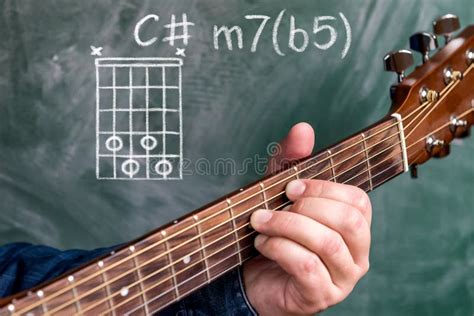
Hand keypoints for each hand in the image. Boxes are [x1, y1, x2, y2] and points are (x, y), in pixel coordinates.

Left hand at [243, 123, 371, 314]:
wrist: (254, 278)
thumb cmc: (276, 234)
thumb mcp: (280, 194)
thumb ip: (293, 163)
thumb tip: (303, 128)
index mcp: (355, 228)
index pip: (358, 200)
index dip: (323, 189)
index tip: (289, 187)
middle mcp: (357, 254)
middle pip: (348, 221)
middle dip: (305, 207)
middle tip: (273, 206)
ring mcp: (342, 279)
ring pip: (328, 244)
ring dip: (287, 226)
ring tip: (260, 223)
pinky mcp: (320, 296)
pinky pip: (307, 267)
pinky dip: (279, 248)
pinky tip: (262, 244)